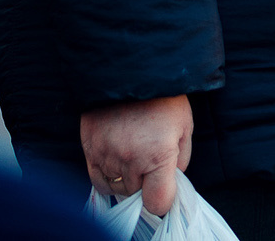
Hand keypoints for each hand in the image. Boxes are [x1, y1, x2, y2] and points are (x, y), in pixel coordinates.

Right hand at [81, 95, 193, 215]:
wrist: (132, 70)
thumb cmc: (164, 98)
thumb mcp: (184, 127)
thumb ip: (180, 160)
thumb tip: (171, 182)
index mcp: (159, 156)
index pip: (158, 203)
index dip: (163, 200)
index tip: (163, 189)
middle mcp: (131, 160)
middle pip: (136, 195)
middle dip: (144, 183)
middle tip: (149, 160)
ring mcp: (108, 156)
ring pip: (117, 189)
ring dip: (126, 180)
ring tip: (133, 156)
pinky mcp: (90, 149)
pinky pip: (97, 180)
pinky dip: (107, 178)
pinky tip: (116, 162)